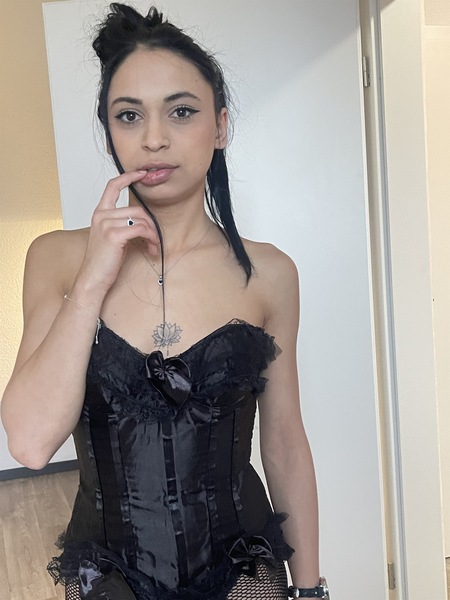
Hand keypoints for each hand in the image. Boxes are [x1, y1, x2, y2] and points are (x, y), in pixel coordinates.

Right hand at [75, 170, 159, 294]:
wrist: (92, 279)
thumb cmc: (104, 262)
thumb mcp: (112, 238)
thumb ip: (123, 225)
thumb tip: (143, 222)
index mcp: (100, 213)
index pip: (113, 186)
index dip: (128, 177)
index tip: (141, 173)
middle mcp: (101, 215)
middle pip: (137, 209)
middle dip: (151, 225)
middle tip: (155, 241)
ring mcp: (106, 224)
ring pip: (141, 219)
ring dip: (153, 234)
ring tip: (153, 247)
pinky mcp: (114, 234)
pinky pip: (141, 229)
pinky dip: (151, 238)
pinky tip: (151, 250)